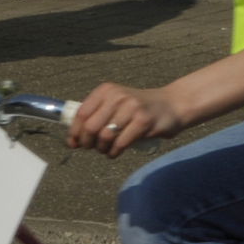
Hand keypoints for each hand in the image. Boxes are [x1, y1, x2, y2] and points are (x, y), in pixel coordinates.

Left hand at [68, 81, 186, 156]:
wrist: (170, 105)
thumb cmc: (137, 109)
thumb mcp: (115, 104)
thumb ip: (95, 117)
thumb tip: (72, 140)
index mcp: (106, 90)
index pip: (81, 113)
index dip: (74, 132)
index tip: (74, 143)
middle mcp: (117, 96)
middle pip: (90, 127)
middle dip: (87, 143)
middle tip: (92, 148)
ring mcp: (131, 108)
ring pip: (104, 136)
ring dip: (102, 149)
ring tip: (106, 150)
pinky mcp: (143, 121)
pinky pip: (120, 143)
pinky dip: (114, 153)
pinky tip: (114, 153)